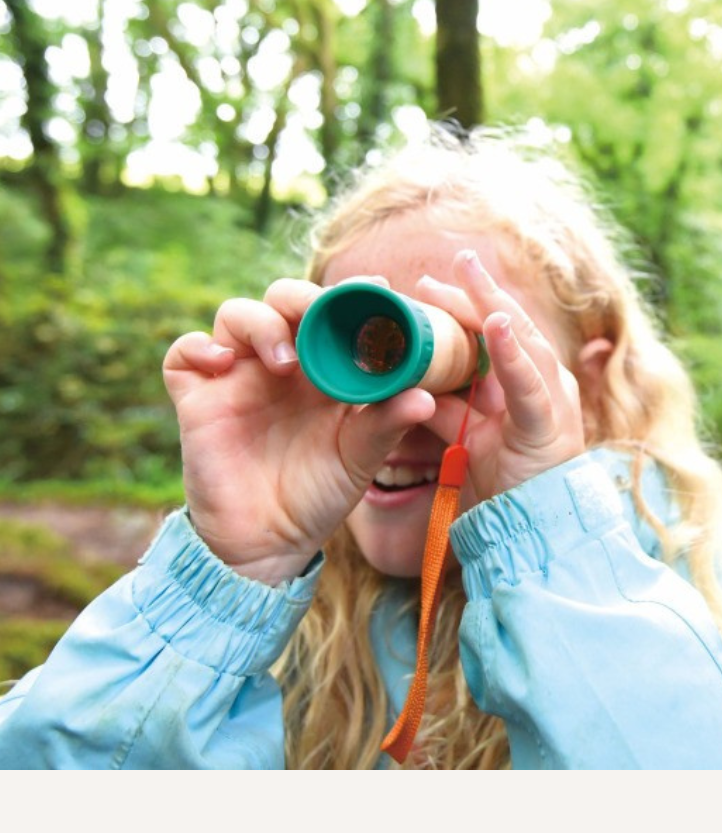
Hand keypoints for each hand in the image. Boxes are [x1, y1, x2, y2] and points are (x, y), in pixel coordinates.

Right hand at [162, 279, 434, 584]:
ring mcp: (236, 376)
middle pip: (283, 299)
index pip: (332, 311)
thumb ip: (387, 424)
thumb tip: (426, 398)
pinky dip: (199, 346)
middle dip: (302, 297)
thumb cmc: (319, 495)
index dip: (352, 293)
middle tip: (321, 314)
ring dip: (261, 323)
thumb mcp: (359, 458)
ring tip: (285, 360)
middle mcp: (279, 362)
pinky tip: (224, 363)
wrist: (270, 544)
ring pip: (236, 314)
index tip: (380, 288)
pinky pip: (184, 353)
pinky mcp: (198, 399)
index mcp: (322, 366)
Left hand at [415, 250, 585, 500]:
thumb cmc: (503, 485)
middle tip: (454, 259)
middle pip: (507, 325)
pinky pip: (529, 382)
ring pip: (521, 340)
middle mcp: (544, 382)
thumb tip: (408, 380)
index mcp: (525, 382)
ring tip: (469, 273)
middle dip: (477, 291)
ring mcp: (553, 399)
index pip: (494, 332)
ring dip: (492, 305)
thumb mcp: (464, 437)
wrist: (533, 533)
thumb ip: (445, 407)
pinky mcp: (550, 423)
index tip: (427, 285)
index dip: (465, 305)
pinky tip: (493, 323)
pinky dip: (510, 352)